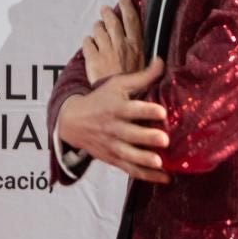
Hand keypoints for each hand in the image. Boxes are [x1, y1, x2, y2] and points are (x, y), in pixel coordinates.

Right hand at [60, 58, 172, 182]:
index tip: (161, 112)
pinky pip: (130, 169)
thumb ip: (142, 76)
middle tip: (164, 140)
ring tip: (159, 163)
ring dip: (144, 160)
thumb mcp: (117, 84)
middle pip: (130, 134)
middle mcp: (113, 128)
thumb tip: (162, 60)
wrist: (72, 122)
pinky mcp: (114, 159)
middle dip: (146, 138)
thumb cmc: (100, 99)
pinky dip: (147, 176)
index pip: (131, 109)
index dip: (146, 111)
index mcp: (116, 107)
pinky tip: (165, 178)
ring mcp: (112, 146)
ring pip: (128, 155)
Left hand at [82, 0, 144, 85]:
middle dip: (108, 13)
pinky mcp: (93, 57)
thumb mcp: (144, 68)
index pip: (131, 20)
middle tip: (105, 9)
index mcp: (135, 45)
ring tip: (97, 28)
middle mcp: (120, 44)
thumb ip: (142, 55)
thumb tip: (148, 50)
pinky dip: (88, 41)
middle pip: (113, 21)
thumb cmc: (133, 85)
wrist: (118, 99)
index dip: (127, 7)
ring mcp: (105, 49)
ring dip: (97, 27)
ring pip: (98, 30)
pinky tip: (89, 44)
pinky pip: (87, 42)